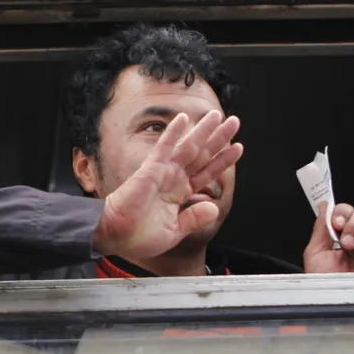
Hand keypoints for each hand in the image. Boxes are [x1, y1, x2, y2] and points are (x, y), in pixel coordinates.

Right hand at [93, 111, 242, 257]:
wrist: (115, 235)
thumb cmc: (138, 237)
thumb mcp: (174, 232)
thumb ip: (193, 219)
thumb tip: (214, 207)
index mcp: (180, 194)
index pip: (206, 173)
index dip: (222, 160)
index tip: (238, 148)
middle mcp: (174, 179)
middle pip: (202, 155)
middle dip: (219, 138)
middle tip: (234, 122)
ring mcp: (163, 172)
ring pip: (189, 147)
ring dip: (203, 131)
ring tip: (218, 115)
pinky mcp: (151, 169)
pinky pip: (164, 148)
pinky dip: (173, 133)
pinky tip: (183, 118)